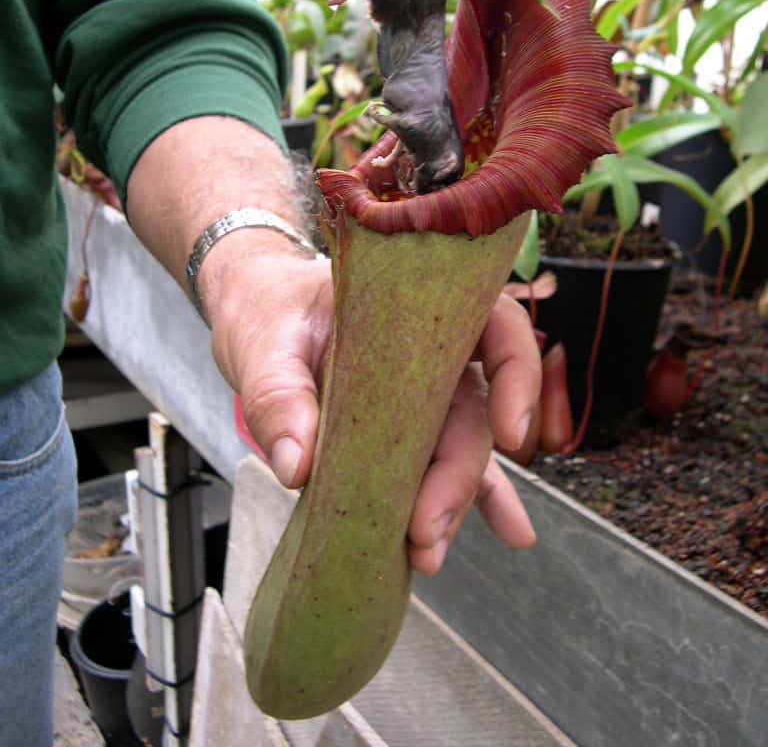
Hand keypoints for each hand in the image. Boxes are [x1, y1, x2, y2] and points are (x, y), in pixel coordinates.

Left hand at [207, 252, 538, 576]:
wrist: (257, 314)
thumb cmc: (270, 311)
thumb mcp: (263, 344)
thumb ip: (277, 396)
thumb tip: (298, 465)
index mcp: (416, 309)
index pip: (497, 326)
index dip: (517, 373)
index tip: (509, 433)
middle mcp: (434, 352)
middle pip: (472, 410)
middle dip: (458, 474)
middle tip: (424, 528)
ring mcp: (422, 397)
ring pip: (459, 449)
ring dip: (452, 502)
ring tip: (427, 553)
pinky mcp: (403, 434)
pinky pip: (444, 467)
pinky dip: (472, 501)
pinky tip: (507, 534)